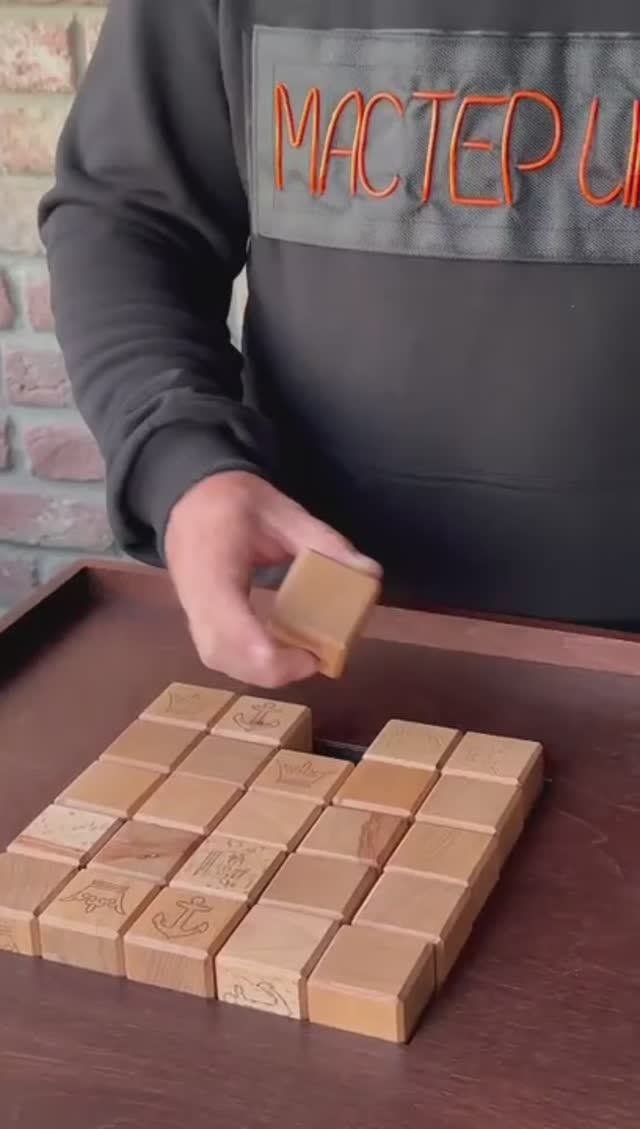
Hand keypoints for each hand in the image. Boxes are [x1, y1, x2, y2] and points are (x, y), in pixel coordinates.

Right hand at [164, 471, 381, 687]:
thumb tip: (370, 574)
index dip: (266, 654)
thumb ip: (324, 542)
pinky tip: (281, 652)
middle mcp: (193, 594)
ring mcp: (190, 609)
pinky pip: (218, 652)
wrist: (191, 497)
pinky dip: (251, 663)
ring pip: (216, 658)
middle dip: (269, 671)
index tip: (310, 656)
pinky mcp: (196, 618)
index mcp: (213, 564)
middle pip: (220, 652)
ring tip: (301, 658)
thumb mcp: (283, 511)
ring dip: (260, 671)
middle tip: (315, 660)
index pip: (227, 623)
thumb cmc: (234, 501)